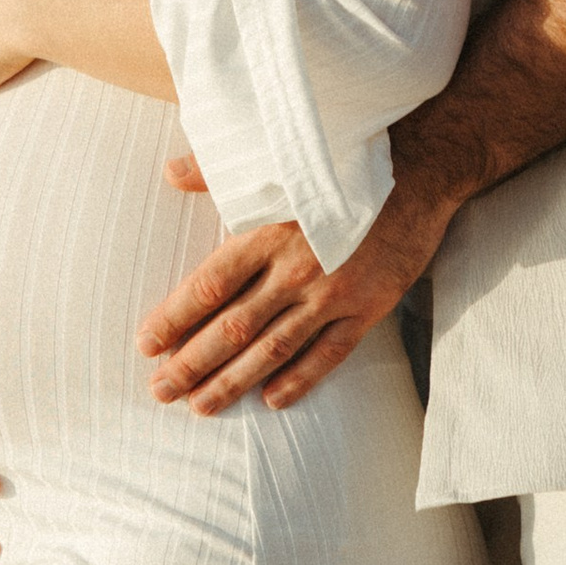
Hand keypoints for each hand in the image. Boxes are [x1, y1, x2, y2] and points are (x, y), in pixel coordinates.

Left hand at [137, 152, 457, 413]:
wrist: (419, 166)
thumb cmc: (341, 158)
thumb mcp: (277, 158)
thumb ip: (217, 171)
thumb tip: (169, 170)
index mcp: (267, 230)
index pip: (209, 285)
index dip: (174, 318)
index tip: (146, 344)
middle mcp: (295, 268)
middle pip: (233, 327)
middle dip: (193, 363)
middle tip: (161, 390)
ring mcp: (333, 294)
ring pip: (273, 349)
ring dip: (234, 382)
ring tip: (201, 406)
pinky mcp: (367, 308)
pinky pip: (327, 355)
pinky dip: (298, 380)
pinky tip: (271, 401)